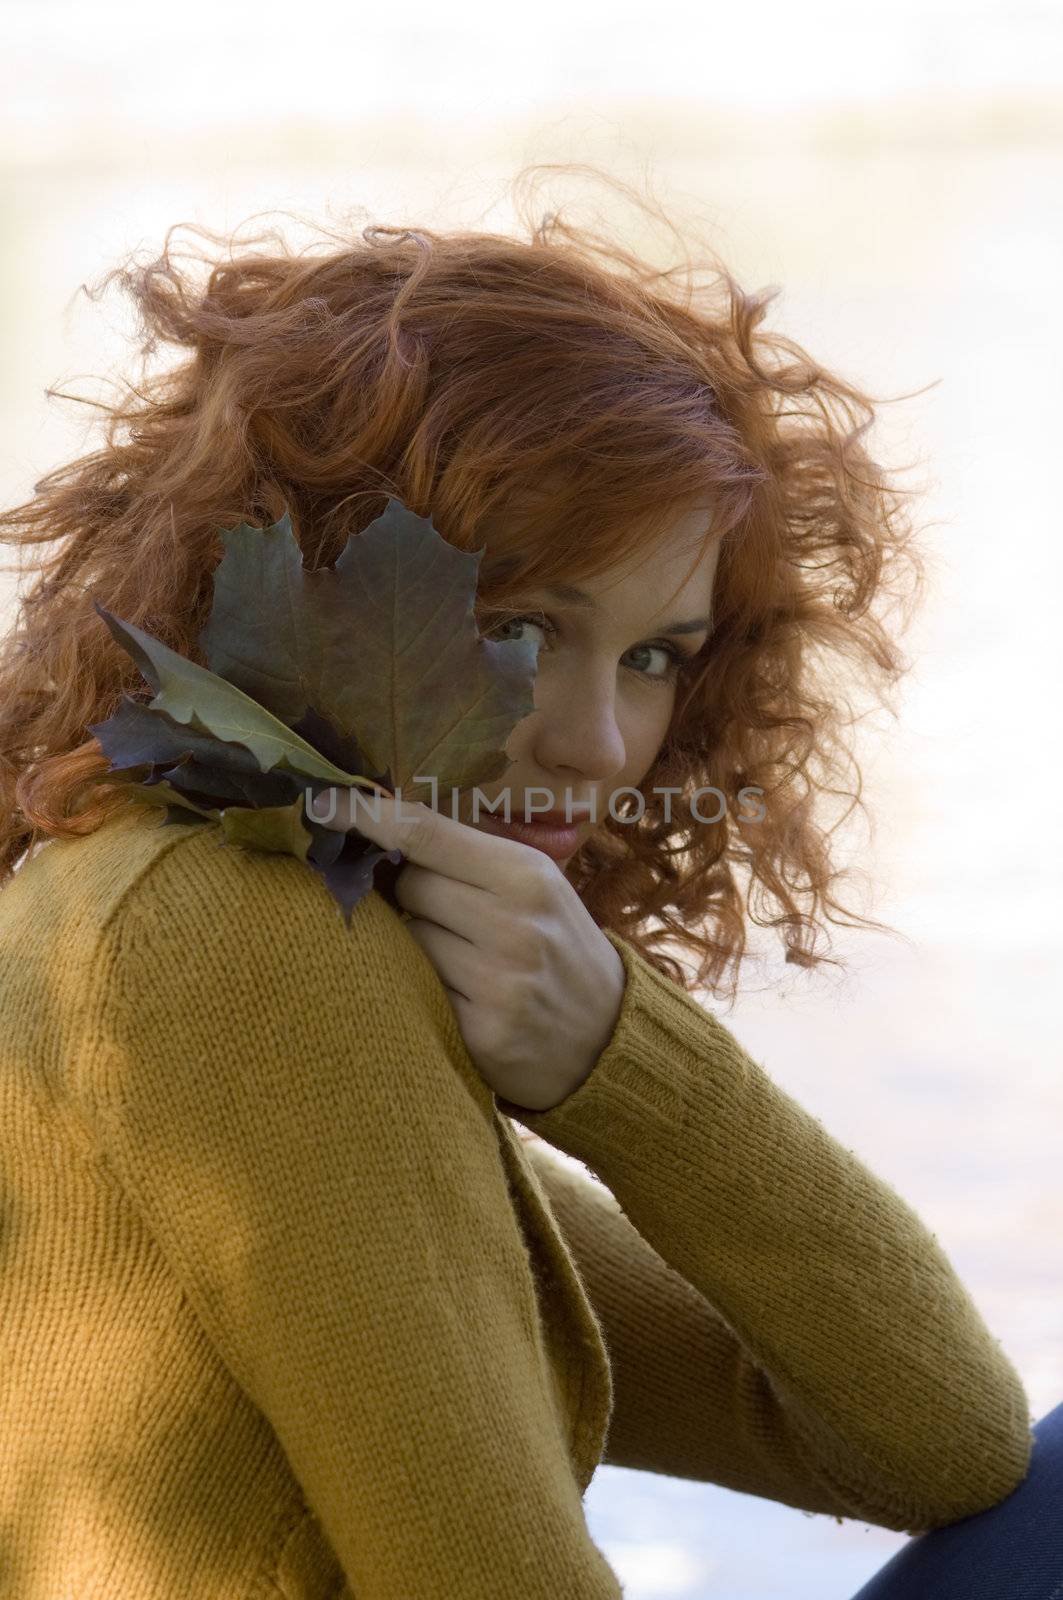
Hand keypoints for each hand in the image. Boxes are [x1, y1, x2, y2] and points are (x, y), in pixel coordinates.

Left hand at [308, 788, 625, 1111]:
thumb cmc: (559, 947)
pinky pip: (415, 992)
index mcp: (528, 875)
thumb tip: (380, 824)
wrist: (611, 1037)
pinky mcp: (481, 1035)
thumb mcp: (537, 886)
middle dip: (411, 893)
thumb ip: (470, 858)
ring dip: (416, 944)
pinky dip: (424, 989)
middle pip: (409, 885)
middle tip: (446, 914)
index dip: (363, 814)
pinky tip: (459, 997)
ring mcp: (498, 984)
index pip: (425, 832)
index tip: (319, 802)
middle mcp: (514, 925)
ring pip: (406, 939)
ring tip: (461, 959)